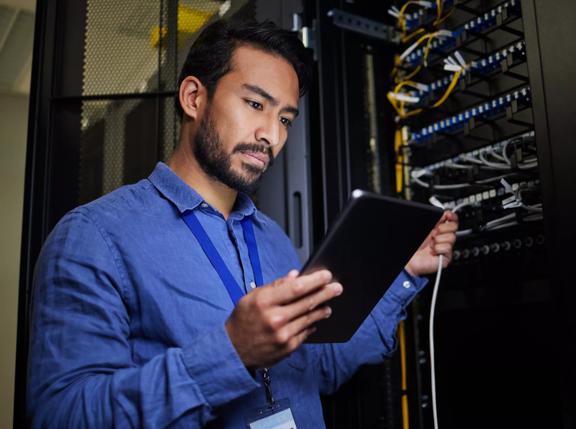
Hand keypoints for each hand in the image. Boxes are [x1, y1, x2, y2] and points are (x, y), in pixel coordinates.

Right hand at [225, 269, 341, 368]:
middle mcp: (275, 318)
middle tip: (337, 288)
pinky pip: (306, 332)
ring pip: (310, 318)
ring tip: (329, 303)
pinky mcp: (288, 347)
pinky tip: (316, 318)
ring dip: (322, 309)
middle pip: (307, 302)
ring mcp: (283, 335)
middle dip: (325, 293)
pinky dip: (312, 323)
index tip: (326, 275)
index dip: (314, 280)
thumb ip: (275, 286)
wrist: (233, 350)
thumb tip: (296, 275)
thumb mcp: (252, 297)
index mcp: (264, 302)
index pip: (296, 288)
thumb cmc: (243, 319)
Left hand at [405, 211, 458, 276]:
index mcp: (438, 228)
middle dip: (443, 228)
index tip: (447, 215)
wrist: (409, 259)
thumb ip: (434, 219)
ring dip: (438, 240)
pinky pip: (447, 248)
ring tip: (430, 244)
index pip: (452, 219)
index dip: (452, 216)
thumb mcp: (423, 227)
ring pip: (451, 237)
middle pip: (454, 227)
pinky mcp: (446, 257)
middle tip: (433, 233)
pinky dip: (438, 248)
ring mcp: (445, 247)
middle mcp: (443, 237)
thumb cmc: (412, 245)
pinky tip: (432, 251)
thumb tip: (444, 213)